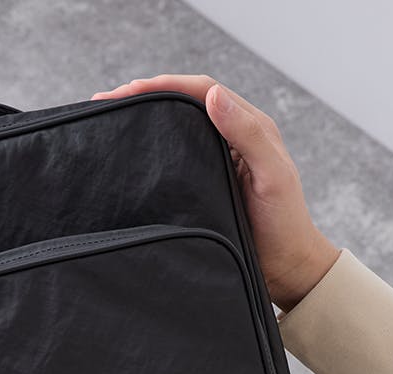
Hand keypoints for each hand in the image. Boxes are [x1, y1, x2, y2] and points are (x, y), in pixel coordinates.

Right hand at [93, 74, 339, 310]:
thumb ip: (248, 134)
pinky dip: (152, 147)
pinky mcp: (207, 182)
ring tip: (109, 119)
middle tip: (105, 102)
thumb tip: (213, 95)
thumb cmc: (284, 224)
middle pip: (183, 102)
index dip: (163, 85)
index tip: (127, 90)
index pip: (201, 90)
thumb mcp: (273, 176)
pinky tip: (130, 154)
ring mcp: (218, 159)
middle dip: (145, 95)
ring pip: (177, 126)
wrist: (287, 269)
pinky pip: (176, 155)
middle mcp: (232, 136)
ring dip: (145, 118)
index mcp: (250, 126)